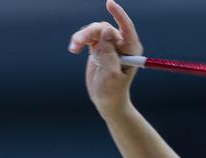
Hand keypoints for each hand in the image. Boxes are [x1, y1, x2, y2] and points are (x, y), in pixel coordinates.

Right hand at [67, 0, 142, 119]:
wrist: (106, 100)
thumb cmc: (113, 90)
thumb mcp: (111, 74)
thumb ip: (109, 53)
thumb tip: (108, 31)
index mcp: (131, 50)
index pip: (127, 28)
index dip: (119, 15)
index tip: (109, 3)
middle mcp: (122, 45)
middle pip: (104, 27)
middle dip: (90, 33)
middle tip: (77, 43)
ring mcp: (110, 44)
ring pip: (94, 30)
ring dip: (82, 36)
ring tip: (74, 48)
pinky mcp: (99, 46)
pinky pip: (87, 35)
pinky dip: (79, 40)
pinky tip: (74, 50)